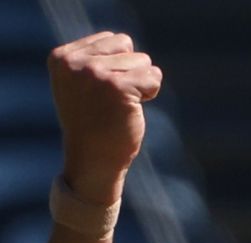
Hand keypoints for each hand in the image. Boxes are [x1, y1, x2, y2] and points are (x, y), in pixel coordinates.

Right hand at [47, 32, 161, 204]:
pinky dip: (150, 92)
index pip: (111, 39)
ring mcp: (95, 73)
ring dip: (140, 84)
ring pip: (143, 61)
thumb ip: (93, 58)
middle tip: (113, 99)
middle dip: (130, 71)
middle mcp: (75, 62)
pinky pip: (153, 77)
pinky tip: (133, 108)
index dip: (117, 65)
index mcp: (61, 57)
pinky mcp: (118, 86)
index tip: (101, 91)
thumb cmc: (93, 123)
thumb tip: (123, 41)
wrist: (93, 160)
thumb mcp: (81, 84)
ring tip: (120, 105)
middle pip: (127, 46)